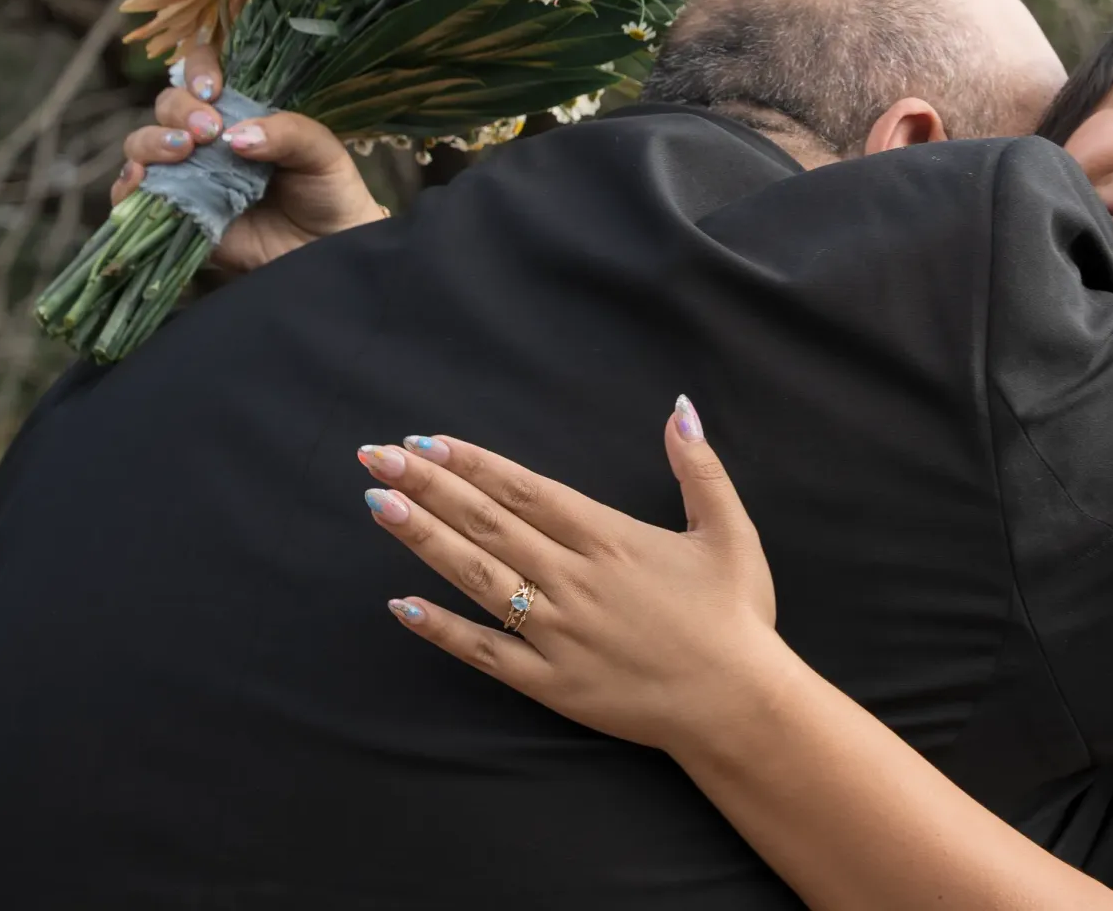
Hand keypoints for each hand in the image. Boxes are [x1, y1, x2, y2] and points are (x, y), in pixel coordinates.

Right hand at [112, 85, 384, 274]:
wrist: (329, 249)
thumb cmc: (328, 191)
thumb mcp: (321, 152)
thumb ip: (286, 134)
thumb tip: (234, 136)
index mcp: (239, 112)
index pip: (202, 73)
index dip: (198, 70)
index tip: (213, 89)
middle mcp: (206, 139)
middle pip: (168, 105)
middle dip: (180, 111)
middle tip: (208, 131)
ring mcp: (187, 174)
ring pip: (143, 144)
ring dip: (152, 142)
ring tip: (183, 152)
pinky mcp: (177, 213)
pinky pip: (135, 196)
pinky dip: (128, 186)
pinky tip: (142, 181)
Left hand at [357, 398, 780, 749]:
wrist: (737, 703)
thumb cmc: (736, 616)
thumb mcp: (730, 531)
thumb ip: (699, 468)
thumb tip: (680, 408)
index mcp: (610, 538)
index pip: (525, 489)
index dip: (472, 463)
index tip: (426, 441)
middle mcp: (573, 579)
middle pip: (488, 523)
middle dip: (427, 487)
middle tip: (375, 457)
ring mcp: (556, 632)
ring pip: (476, 577)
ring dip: (424, 539)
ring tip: (378, 505)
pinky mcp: (550, 682)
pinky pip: (484, 652)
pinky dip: (441, 629)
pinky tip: (400, 605)